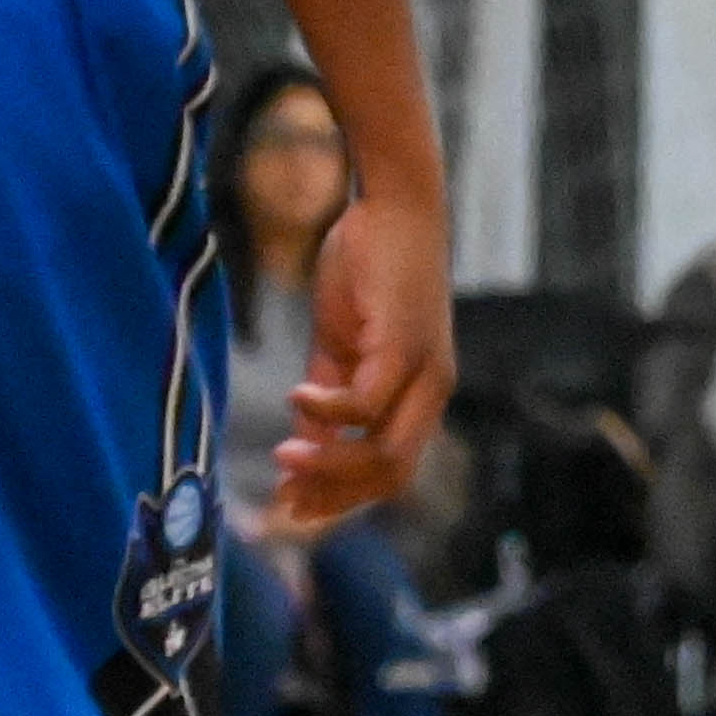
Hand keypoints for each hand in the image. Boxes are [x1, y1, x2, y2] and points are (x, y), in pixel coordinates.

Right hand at [278, 195, 455, 522]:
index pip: (390, 472)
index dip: (343, 497)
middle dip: (336, 494)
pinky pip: (369, 399)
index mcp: (418, 397)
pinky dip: (330, 409)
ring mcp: (425, 370)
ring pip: (384, 448)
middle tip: (284, 498)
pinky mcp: (405, 343)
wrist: (395, 207)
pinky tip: (294, 397)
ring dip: (330, 463)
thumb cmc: (367, 272)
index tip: (293, 508)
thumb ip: (326, 397)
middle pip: (392, 474)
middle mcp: (432, 392)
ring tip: (283, 457)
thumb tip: (302, 447)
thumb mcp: (339, 345)